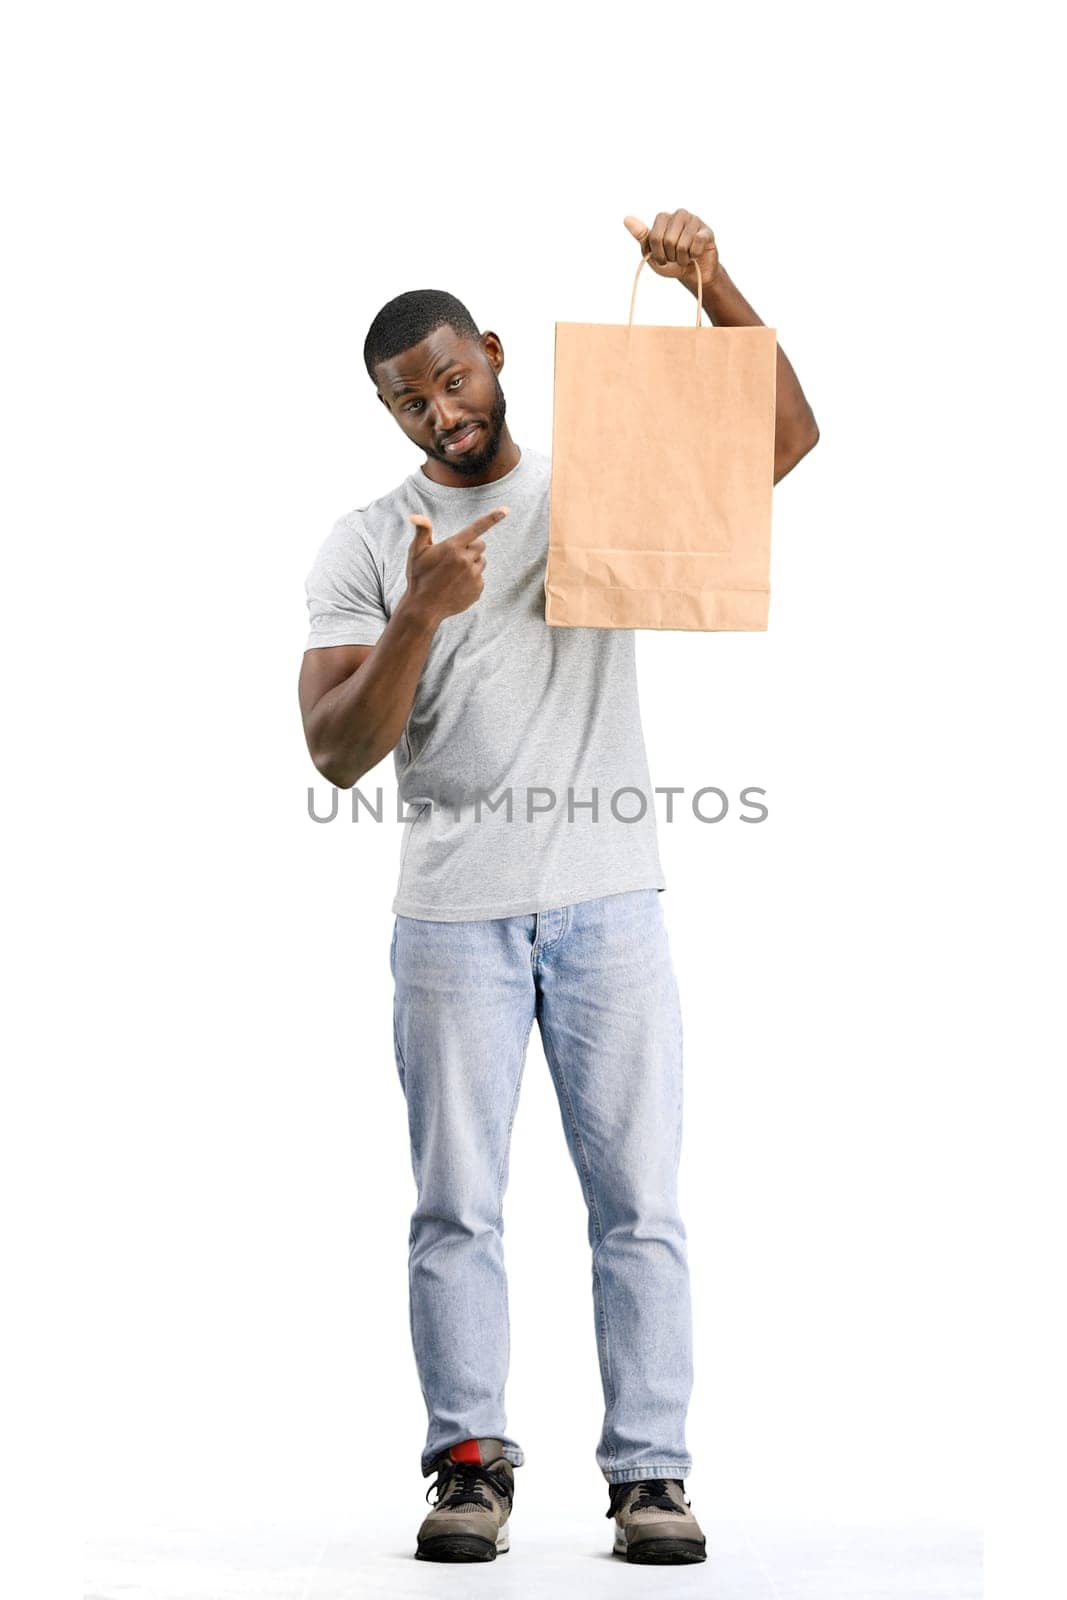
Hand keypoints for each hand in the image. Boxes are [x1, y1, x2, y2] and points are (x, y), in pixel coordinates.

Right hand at [403, 506, 509, 626]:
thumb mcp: (416, 552)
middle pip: (481, 545)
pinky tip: (456, 586)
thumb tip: (415, 515)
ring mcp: (473, 575)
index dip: (493, 517)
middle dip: (471, 548)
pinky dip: (471, 580)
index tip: (506, 510)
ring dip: (472, 563)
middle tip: (455, 557)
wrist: (424, 608)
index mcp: (452, 547)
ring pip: (481, 561)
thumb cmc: (418, 577)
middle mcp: (466, 560)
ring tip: (454, 574)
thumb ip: (422, 531)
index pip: (476, 528)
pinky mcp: (478, 589)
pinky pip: (480, 578)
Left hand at [623, 209, 719, 289]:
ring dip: (682, 258)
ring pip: (682, 244)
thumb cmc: (671, 262)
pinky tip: (696, 254)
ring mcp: (694, 220)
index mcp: (663, 218)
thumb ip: (641, 236)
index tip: (661, 258)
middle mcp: (679, 214)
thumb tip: (626, 218)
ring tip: (685, 257)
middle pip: (668, 240)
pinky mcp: (707, 231)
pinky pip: (697, 244)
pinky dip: (694, 255)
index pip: (654, 236)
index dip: (657, 253)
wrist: (693, 274)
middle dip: (670, 256)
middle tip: (675, 257)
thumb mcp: (651, 253)